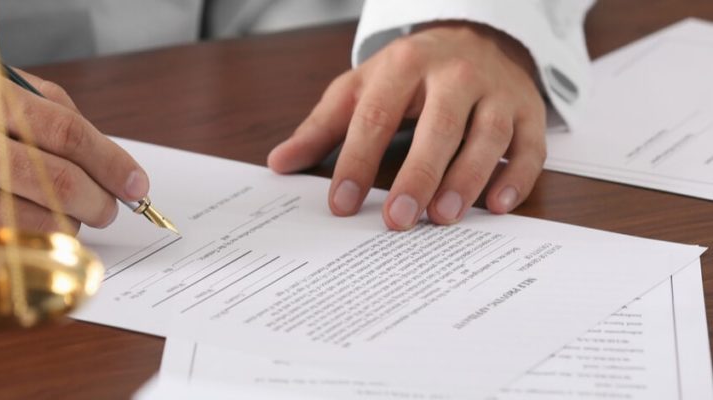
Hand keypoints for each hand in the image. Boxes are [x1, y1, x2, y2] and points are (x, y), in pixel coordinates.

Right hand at [0, 62, 148, 255]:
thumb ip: (34, 105)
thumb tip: (96, 146)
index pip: (69, 135)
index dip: (112, 162)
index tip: (135, 182)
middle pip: (63, 185)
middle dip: (100, 202)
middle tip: (109, 208)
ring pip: (40, 225)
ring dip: (68, 229)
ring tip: (69, 220)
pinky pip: (3, 251)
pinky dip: (28, 248)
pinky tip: (29, 238)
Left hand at [268, 21, 545, 229]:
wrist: (475, 36)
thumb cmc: (410, 73)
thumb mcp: (361, 87)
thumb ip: (322, 127)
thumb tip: (279, 163)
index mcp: (405, 65)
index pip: (377, 117)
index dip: (357, 162)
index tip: (341, 204)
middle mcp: (456, 74)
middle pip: (437, 128)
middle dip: (417, 177)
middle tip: (397, 221)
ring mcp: (497, 92)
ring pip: (487, 137)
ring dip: (467, 180)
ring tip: (443, 218)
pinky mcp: (529, 111)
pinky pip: (528, 147)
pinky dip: (515, 178)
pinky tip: (496, 206)